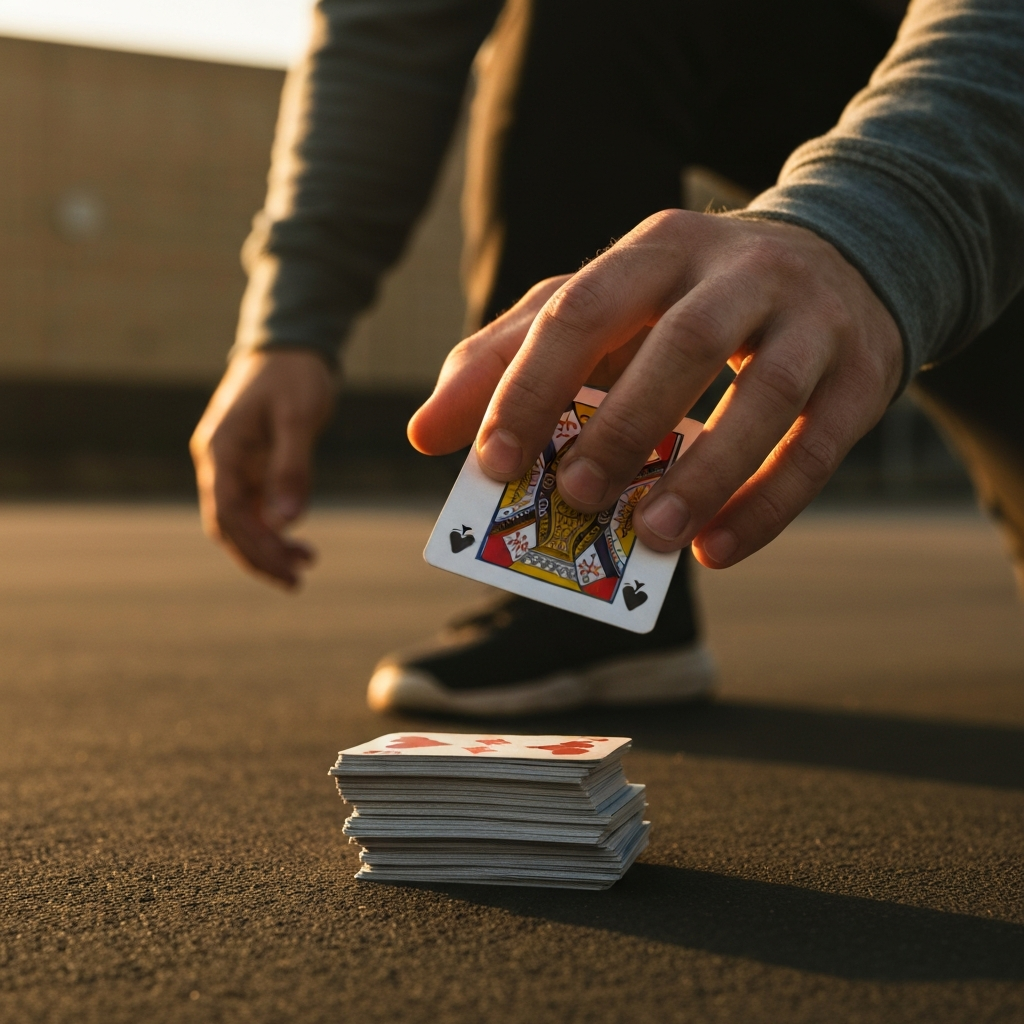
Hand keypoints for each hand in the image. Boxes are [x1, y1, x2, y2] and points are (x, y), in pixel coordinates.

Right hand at [190, 349, 335, 586]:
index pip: (228, 513)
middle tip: (297, 580)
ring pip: (241, 520)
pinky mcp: (249, 466)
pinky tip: (299, 541)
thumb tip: (286, 522)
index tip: (287, 569)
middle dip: (260, 556)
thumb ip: (292, 468)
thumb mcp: (298, 417)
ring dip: (268, 546)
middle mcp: (218, 461)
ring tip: (306, 563)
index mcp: (220, 448)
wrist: (292, 346)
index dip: (255, 547)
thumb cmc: (294, 376)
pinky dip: (274, 527)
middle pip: (228, 524)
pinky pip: (254, 506)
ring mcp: (231, 465)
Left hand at [410, 211, 902, 567]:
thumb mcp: (600, 311)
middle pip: (682, 345)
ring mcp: (811, 320)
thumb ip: (510, 359)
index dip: (529, 386)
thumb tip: (427, 433)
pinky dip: (767, 505)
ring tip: (647, 537)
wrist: (835, 264)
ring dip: (703, 475)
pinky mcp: (863, 373)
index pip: (580, 308)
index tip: (488, 463)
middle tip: (571, 500)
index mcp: (656, 251)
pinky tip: (713, 551)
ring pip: (763, 396)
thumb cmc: (685, 303)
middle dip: (622, 428)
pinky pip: (820, 447)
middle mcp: (739, 272)